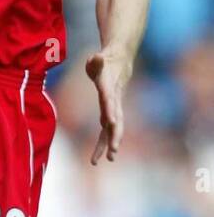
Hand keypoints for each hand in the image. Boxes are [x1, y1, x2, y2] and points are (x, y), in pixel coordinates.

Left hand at [85, 48, 131, 164]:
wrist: (120, 64)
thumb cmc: (104, 62)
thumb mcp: (98, 59)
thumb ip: (96, 61)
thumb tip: (96, 58)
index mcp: (109, 88)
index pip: (109, 101)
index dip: (110, 110)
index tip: (111, 122)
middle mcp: (113, 101)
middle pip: (116, 120)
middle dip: (115, 135)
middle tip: (113, 150)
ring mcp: (113, 108)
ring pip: (113, 129)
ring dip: (110, 143)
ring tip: (109, 159)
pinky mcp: (110, 113)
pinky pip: (107, 130)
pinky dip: (104, 142)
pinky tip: (99, 156)